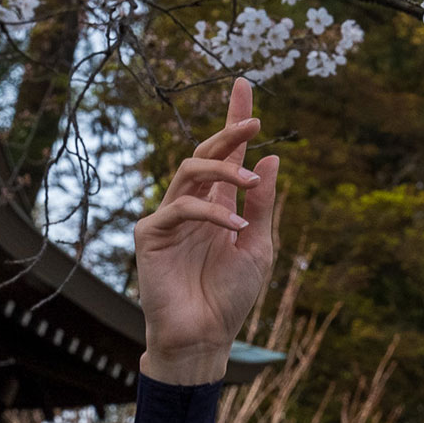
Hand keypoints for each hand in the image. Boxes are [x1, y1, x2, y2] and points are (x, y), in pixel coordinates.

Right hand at [135, 78, 280, 384]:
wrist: (205, 337)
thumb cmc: (231, 297)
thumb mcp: (259, 245)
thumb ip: (263, 204)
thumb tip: (272, 157)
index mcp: (220, 206)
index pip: (227, 155)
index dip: (234, 120)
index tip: (246, 85)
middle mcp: (193, 205)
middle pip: (205, 153)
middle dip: (228, 132)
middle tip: (254, 120)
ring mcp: (170, 217)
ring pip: (190, 172)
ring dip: (223, 169)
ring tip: (251, 181)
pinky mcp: (152, 235)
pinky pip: (180, 208)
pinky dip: (212, 212)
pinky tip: (237, 225)